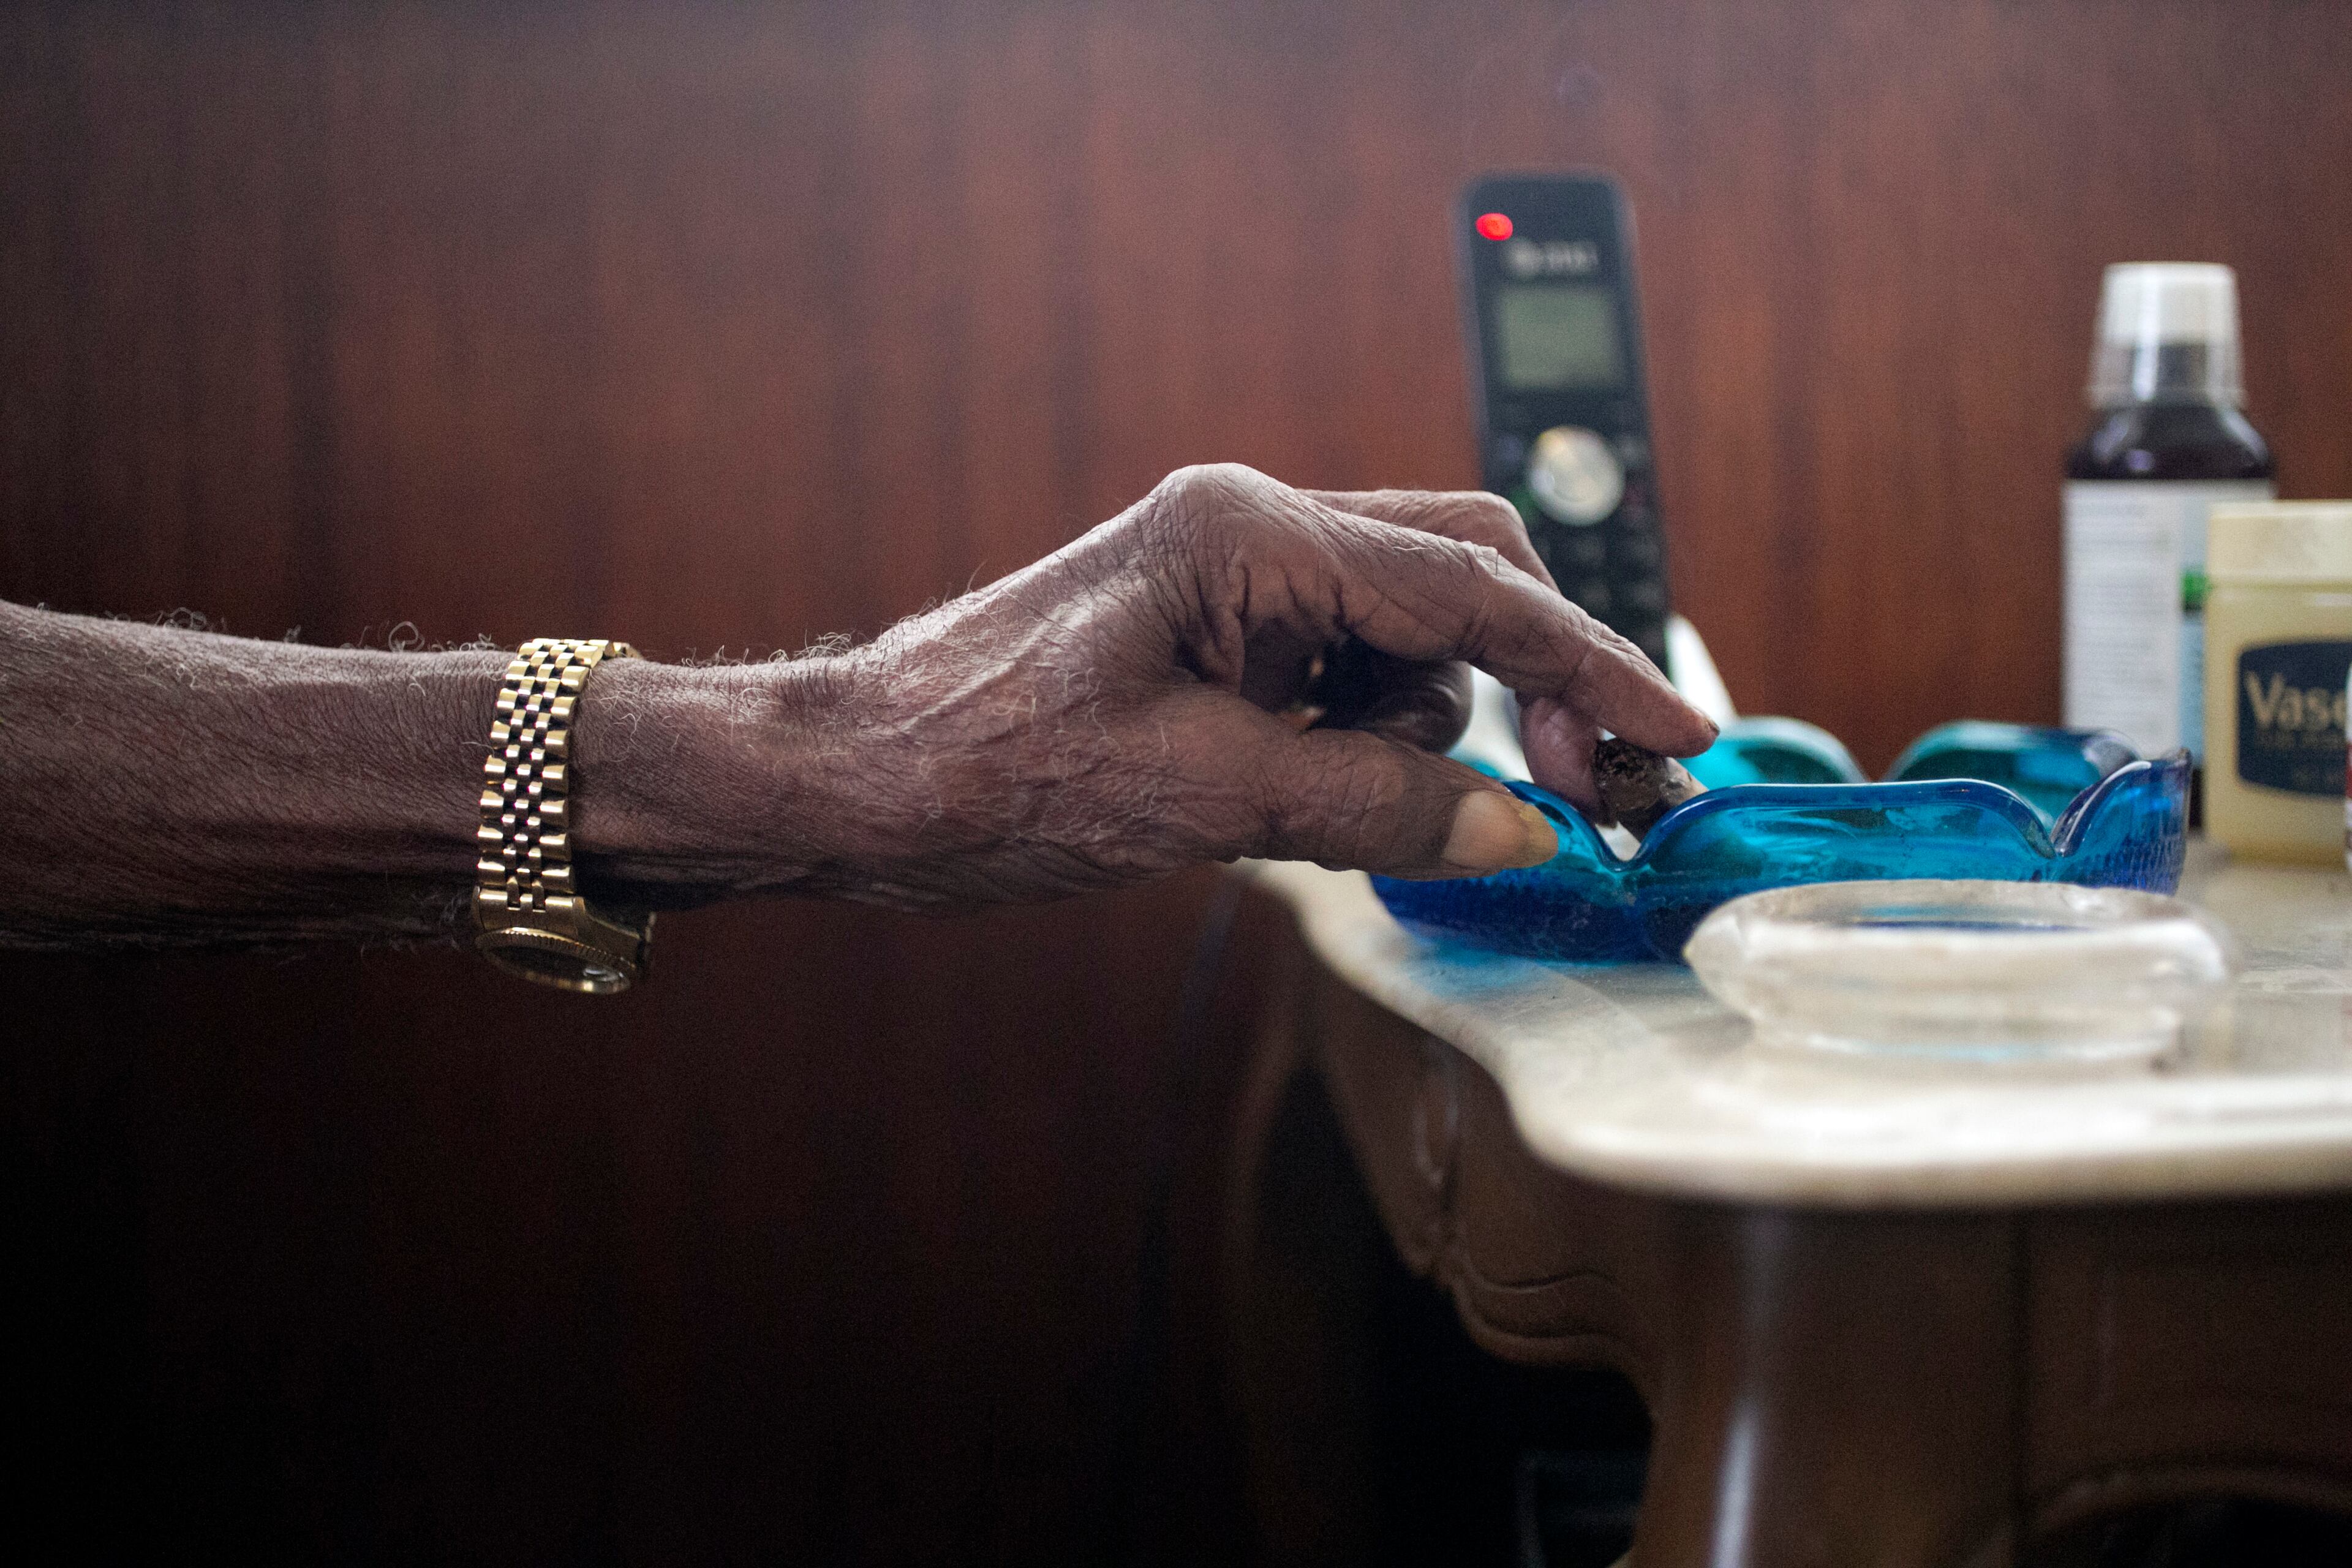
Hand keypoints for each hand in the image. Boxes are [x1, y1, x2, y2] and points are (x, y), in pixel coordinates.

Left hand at [582, 464, 1715, 911]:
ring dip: (1414, 736)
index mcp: (1248, 537)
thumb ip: (1372, 808)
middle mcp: (1251, 533)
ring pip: (1406, 643)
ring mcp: (1232, 581)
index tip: (1679, 737)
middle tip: (1577, 791)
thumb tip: (1520, 827)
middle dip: (1528, 685)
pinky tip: (1285, 800)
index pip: (1471, 593)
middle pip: (1459, 580)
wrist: (849, 780)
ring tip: (1306, 808)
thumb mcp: (1195, 803)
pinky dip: (1357, 748)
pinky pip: (1341, 683)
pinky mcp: (1215, 638)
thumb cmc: (981, 774)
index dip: (1592, 669)